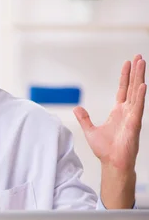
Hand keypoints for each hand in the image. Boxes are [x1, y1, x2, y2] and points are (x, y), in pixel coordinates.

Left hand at [74, 54, 145, 171]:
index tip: (128, 63)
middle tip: (139, 57)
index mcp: (118, 112)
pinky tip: (143, 84)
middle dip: (135, 71)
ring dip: (139, 77)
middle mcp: (127, 111)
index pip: (123, 89)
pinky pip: (138, 107)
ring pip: (137, 92)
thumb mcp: (90, 130)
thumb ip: (84, 118)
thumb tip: (76, 108)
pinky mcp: (134, 123)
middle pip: (132, 87)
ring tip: (142, 63)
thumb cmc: (105, 150)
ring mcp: (132, 116)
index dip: (125, 76)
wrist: (112, 163)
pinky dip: (140, 96)